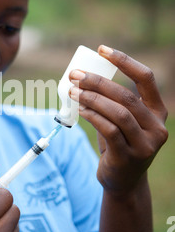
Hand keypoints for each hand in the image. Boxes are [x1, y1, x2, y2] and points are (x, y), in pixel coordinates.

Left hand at [69, 45, 167, 197]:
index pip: (146, 78)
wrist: (123, 182)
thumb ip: (111, 101)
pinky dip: (92, 116)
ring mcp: (146, 144)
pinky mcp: (129, 157)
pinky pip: (109, 130)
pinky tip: (79, 109)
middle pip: (127, 96)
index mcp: (158, 111)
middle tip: (76, 75)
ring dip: (92, 99)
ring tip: (73, 91)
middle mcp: (157, 127)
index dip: (124, 61)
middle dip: (98, 82)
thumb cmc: (119, 143)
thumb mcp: (121, 121)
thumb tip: (83, 77)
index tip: (101, 50)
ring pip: (119, 113)